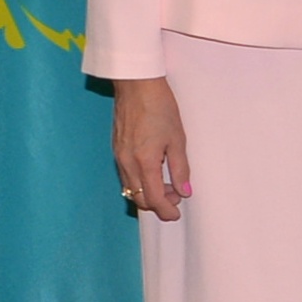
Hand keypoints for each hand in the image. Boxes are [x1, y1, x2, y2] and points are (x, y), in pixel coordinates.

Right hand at [113, 77, 190, 220]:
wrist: (136, 86)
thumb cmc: (160, 108)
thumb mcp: (178, 139)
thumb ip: (180, 168)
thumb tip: (185, 191)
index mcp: (143, 162)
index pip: (153, 198)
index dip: (166, 210)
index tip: (176, 214)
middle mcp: (126, 163)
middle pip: (139, 198)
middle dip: (158, 204)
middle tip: (177, 198)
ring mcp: (118, 156)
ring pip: (131, 188)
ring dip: (148, 194)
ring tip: (169, 185)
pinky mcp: (116, 149)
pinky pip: (125, 176)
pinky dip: (139, 183)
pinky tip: (154, 174)